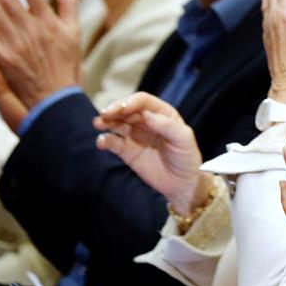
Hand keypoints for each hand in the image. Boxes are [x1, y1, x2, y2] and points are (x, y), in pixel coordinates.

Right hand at [94, 92, 210, 214]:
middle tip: (105, 114)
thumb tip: (146, 114)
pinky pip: (113, 142)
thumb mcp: (184, 139)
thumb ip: (167, 125)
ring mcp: (134, 135)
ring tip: (98, 124)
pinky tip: (101, 142)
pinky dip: (105, 140)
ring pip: (116, 123)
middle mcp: (146, 121)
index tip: (124, 108)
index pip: (143, 101)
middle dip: (114, 109)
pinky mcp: (127, 151)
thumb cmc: (186, 157)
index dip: (132, 101)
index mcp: (161, 113)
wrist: (182, 184)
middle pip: (126, 109)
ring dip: (106, 121)